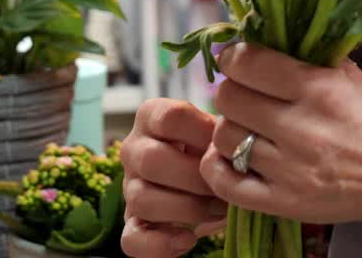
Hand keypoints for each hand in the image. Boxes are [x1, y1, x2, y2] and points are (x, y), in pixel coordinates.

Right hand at [120, 99, 229, 256]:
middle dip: (197, 179)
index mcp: (151, 116)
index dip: (203, 134)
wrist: (206, 181)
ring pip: (141, 199)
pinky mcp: (132, 221)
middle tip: (223, 186)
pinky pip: (132, 240)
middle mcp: (133, 148)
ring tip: (216, 210)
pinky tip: (188, 239)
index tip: (224, 146)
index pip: (170, 117)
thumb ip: (220, 135)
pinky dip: (160, 244)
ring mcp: (128, 186)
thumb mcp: (216, 133)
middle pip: (152, 160)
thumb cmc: (213, 150)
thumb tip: (233, 154)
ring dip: (187, 209)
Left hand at [200, 43, 361, 227]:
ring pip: (224, 137)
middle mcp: (302, 129)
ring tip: (247, 127)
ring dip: (230, 128)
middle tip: (246, 95)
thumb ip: (300, 51)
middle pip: (229, 98)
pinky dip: (217, 167)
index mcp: (319, 88)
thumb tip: (249, 26)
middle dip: (232, 91)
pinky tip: (233, 156)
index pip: (247, 62)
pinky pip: (224, 183)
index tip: (239, 61)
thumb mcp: (344, 72)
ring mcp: (290, 170)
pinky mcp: (283, 202)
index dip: (234, 57)